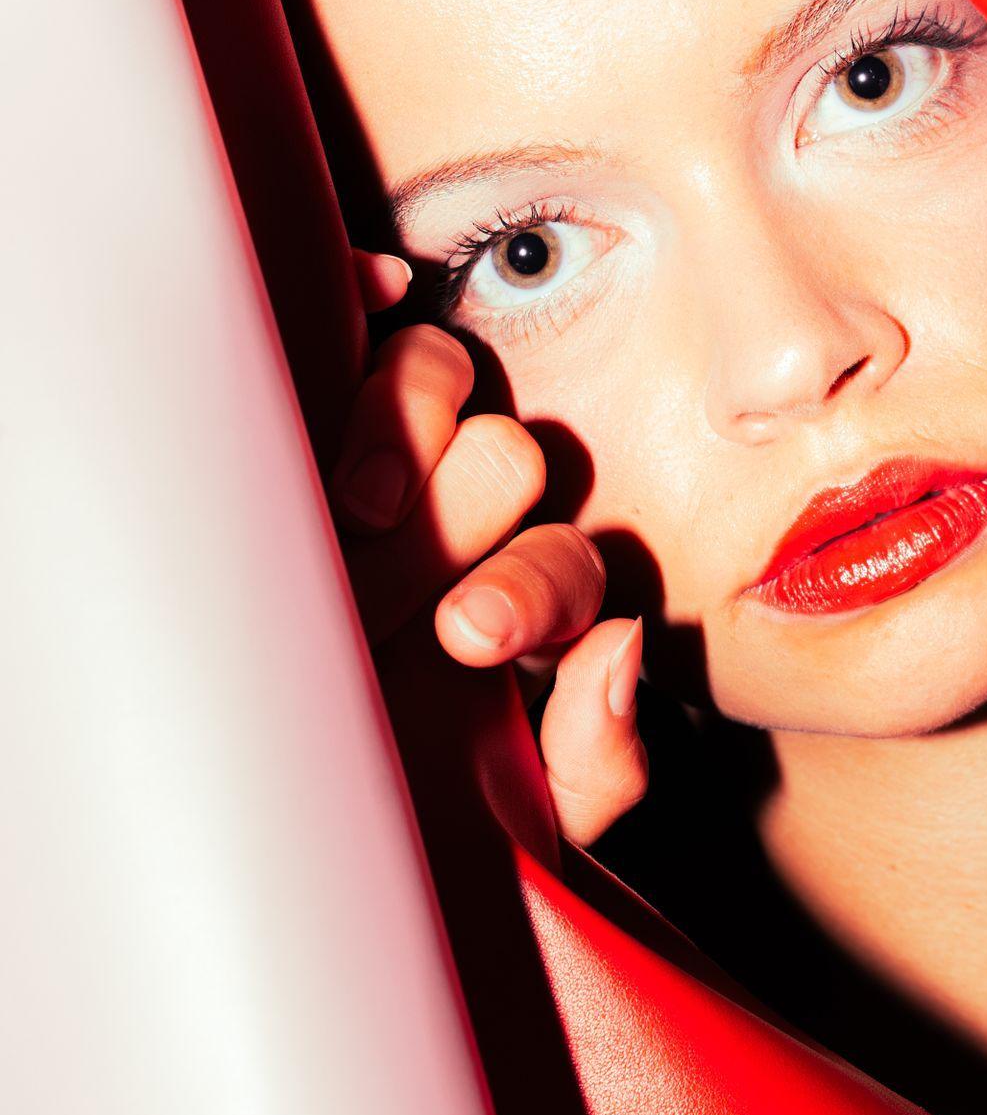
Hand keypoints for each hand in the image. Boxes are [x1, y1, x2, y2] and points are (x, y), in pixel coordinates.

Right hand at [330, 251, 649, 844]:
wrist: (236, 802)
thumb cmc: (368, 802)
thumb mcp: (495, 822)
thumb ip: (594, 762)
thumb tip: (623, 645)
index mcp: (504, 603)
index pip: (560, 567)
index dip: (531, 586)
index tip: (469, 633)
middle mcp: (452, 518)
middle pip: (505, 464)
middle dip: (462, 517)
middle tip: (405, 564)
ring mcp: (378, 446)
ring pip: (437, 375)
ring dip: (408, 422)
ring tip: (363, 501)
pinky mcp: (303, 392)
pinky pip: (356, 312)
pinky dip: (360, 292)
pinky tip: (359, 299)